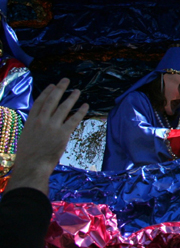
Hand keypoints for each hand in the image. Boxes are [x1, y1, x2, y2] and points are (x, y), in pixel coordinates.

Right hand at [7, 78, 88, 193]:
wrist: (32, 166)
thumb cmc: (28, 155)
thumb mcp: (26, 137)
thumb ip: (34, 127)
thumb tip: (40, 121)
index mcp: (30, 122)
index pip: (39, 103)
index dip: (46, 93)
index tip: (52, 85)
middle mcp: (41, 121)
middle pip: (51, 101)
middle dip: (59, 89)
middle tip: (66, 80)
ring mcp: (52, 127)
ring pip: (64, 108)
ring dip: (71, 98)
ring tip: (77, 91)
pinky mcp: (63, 134)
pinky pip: (74, 119)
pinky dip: (81, 111)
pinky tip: (85, 105)